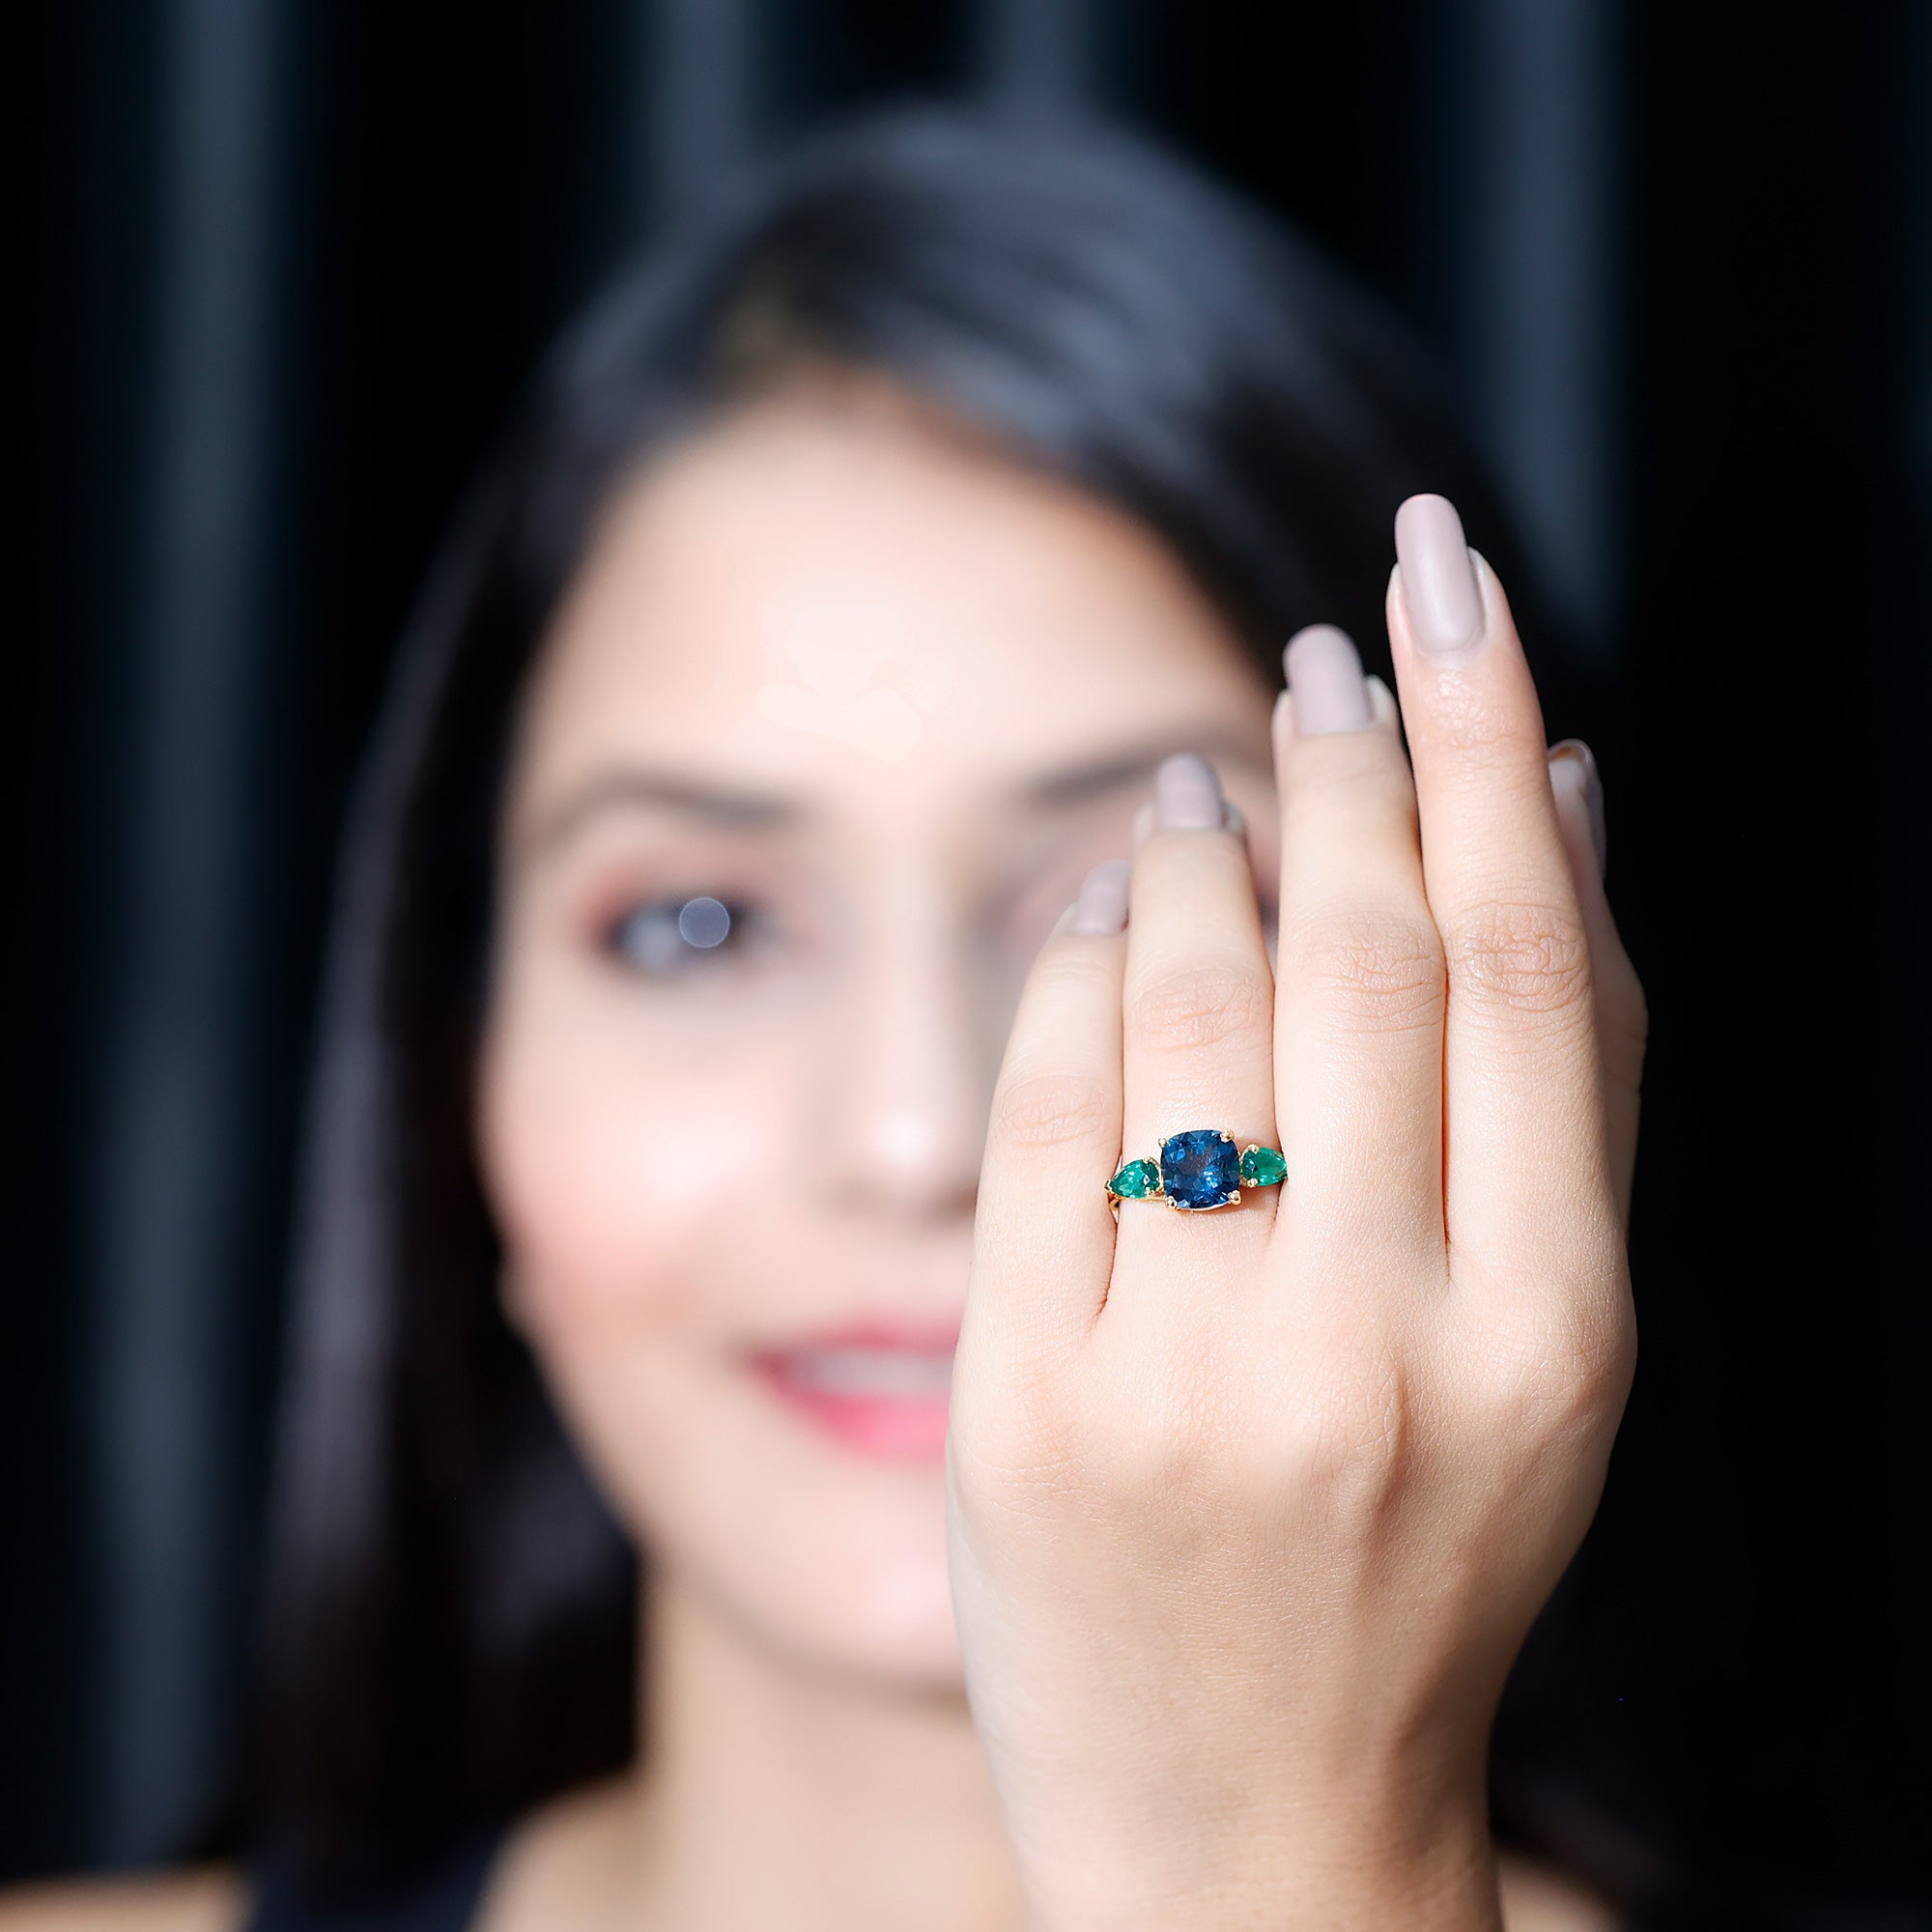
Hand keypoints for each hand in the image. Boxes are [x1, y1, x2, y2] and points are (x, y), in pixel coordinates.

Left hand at [945, 495, 1644, 1931]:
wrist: (1253, 1821)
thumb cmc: (1422, 1562)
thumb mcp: (1550, 1354)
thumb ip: (1565, 1085)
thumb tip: (1559, 803)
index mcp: (1550, 1334)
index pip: (1520, 961)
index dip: (1481, 740)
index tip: (1446, 585)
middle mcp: (1377, 1348)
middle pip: (1361, 960)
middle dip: (1345, 763)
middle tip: (1322, 650)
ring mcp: (1189, 1381)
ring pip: (1193, 1016)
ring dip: (1202, 852)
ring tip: (1214, 771)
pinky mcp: (1027, 1406)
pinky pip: (1044, 1121)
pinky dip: (1073, 975)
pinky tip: (1101, 905)